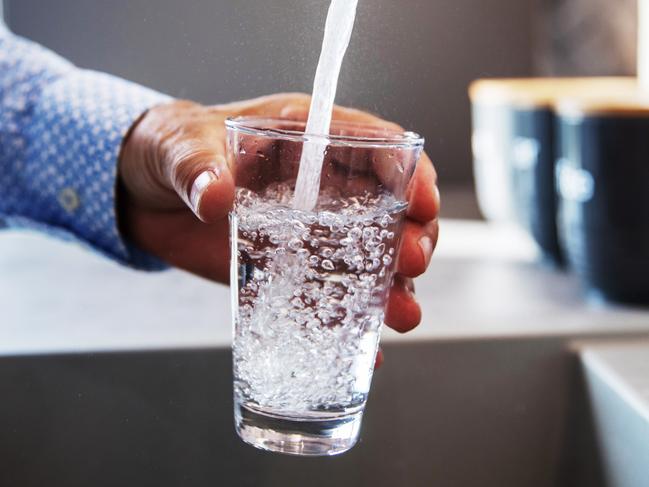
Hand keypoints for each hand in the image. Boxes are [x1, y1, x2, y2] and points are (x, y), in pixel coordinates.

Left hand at [118, 93, 439, 339]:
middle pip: (386, 208)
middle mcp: (320, 186)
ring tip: (402, 315)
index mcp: (305, 138)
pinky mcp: (288, 268)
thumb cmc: (169, 150)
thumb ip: (196, 167)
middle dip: (410, 235)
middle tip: (412, 262)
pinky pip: (326, 294)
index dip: (408, 170)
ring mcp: (308, 231)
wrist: (144, 195)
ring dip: (391, 286)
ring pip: (368, 257)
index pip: (374, 146)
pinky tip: (364, 346)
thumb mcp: (179, 147)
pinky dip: (346, 320)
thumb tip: (215, 195)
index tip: (422, 200)